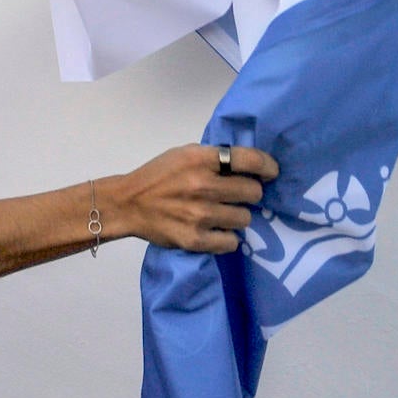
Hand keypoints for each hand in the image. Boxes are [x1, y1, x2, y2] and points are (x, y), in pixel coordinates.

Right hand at [110, 144, 278, 252]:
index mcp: (199, 159)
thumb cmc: (158, 176)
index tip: (271, 173)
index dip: (268, 167)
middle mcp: (202, 185)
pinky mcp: (195, 239)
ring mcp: (200, 214)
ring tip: (219, 214)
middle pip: (253, 193)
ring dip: (236, 217)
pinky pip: (231, 242)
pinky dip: (225, 238)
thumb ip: (213, 159)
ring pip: (245, 219)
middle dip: (248, 194)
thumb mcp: (183, 155)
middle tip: (235, 196)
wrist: (126, 204)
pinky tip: (213, 231)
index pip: (250, 160)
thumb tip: (251, 167)